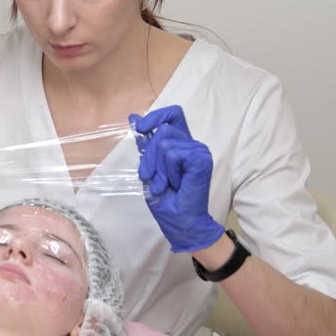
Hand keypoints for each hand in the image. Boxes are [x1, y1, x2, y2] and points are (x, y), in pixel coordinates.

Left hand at [130, 106, 224, 252]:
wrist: (180, 221)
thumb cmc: (167, 199)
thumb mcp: (150, 168)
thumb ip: (145, 144)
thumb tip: (133, 117)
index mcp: (181, 144)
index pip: (173, 114)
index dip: (156, 116)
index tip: (140, 128)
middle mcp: (191, 144)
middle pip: (162, 130)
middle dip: (149, 156)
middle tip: (152, 178)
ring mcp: (198, 151)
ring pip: (165, 143)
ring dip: (158, 168)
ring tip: (165, 184)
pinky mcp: (202, 159)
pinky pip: (173, 154)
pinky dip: (167, 171)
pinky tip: (175, 184)